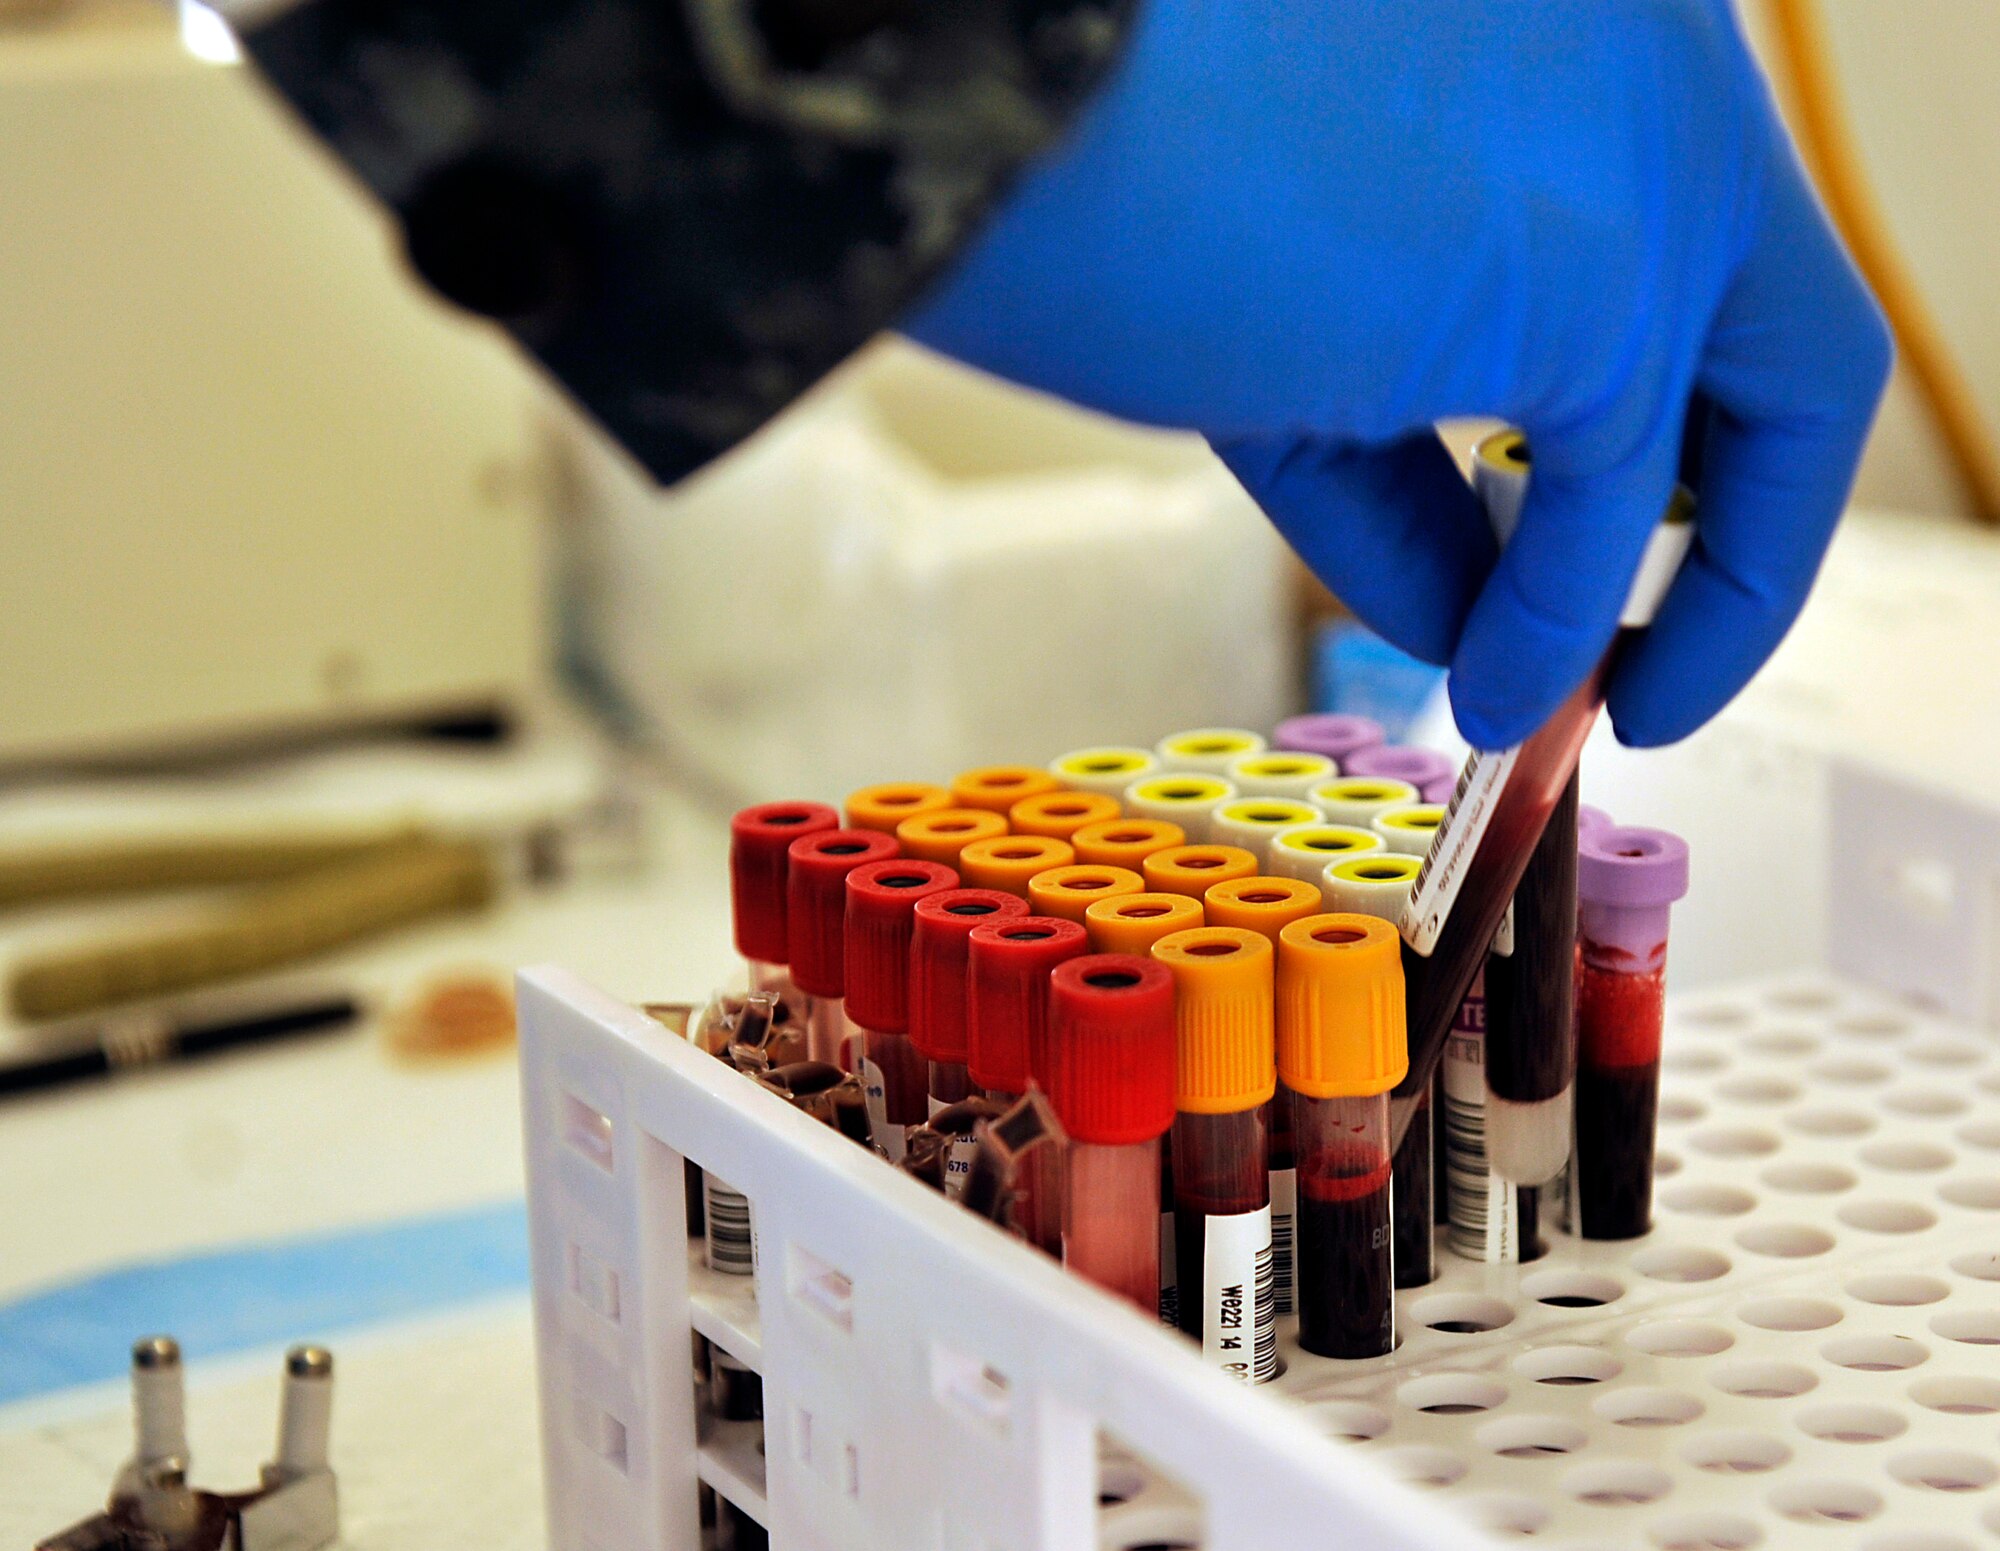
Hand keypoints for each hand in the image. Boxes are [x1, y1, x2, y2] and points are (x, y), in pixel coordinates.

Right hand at [902, 0, 1889, 747]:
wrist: (1000, 119)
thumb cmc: (1100, 179)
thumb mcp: (1314, 324)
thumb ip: (1424, 462)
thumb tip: (1488, 623)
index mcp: (1578, 39)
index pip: (1689, 256)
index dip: (1671, 427)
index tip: (1620, 548)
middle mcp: (1648, 63)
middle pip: (1788, 325)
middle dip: (1753, 525)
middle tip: (1664, 657)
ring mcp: (1651, 151)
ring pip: (1782, 408)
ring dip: (1704, 594)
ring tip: (1589, 706)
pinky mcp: (1609, 267)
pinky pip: (1619, 499)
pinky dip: (1560, 618)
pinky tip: (1497, 691)